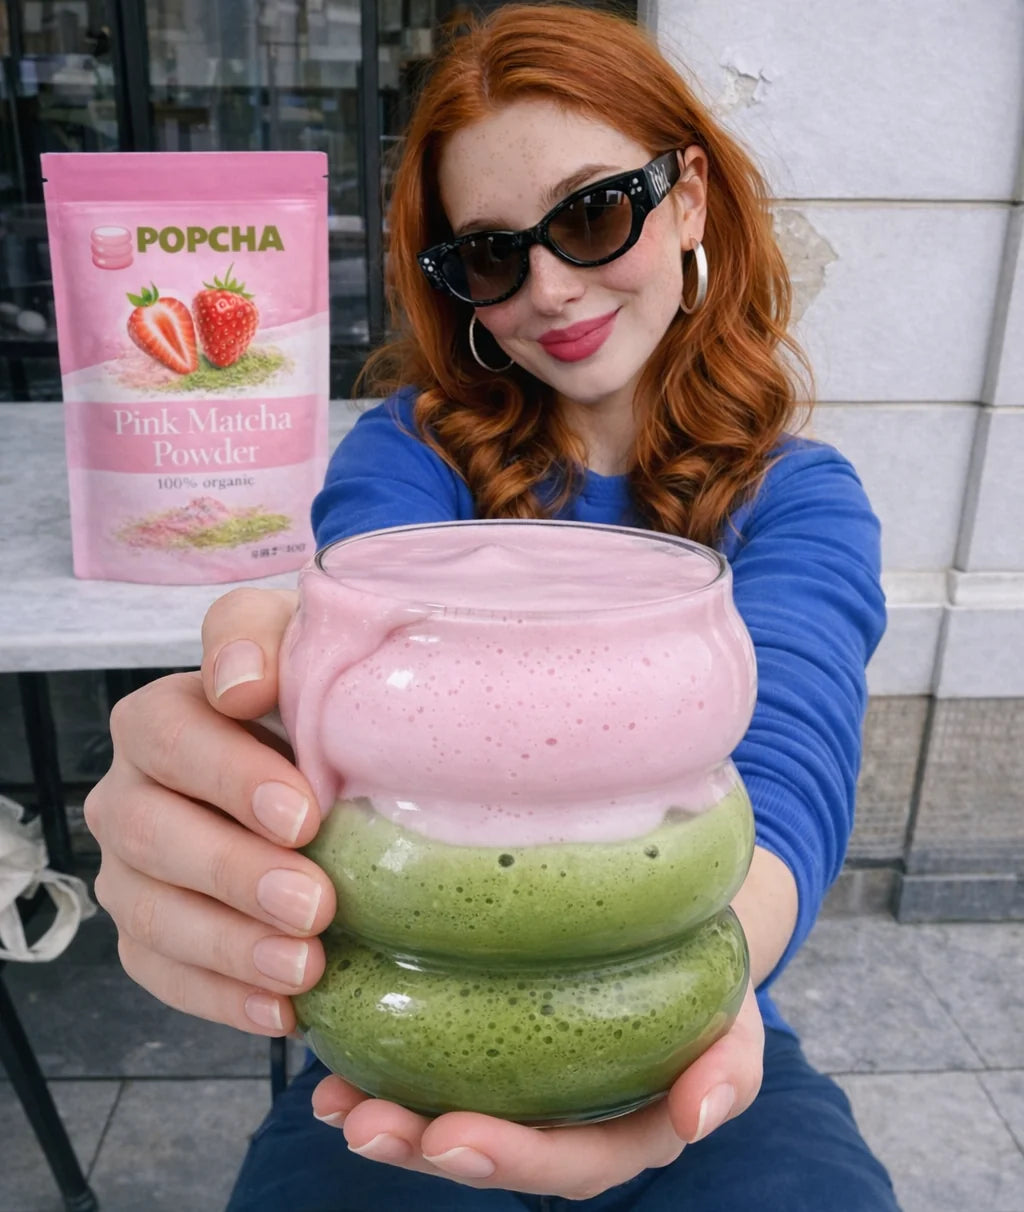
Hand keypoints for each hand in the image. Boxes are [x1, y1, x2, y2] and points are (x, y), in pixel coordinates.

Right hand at [85, 588, 335, 1035]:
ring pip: (152, 914)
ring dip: (229, 946)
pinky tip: (283, 1009)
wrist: (325, 761)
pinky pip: (164, 975)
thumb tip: (240, 682)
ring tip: (306, 966)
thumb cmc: (315, 695)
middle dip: (234, 874)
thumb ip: (262, 637)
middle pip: (152, 835)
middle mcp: (133, 791)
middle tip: (316, 904)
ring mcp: (134, 868)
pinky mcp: (151, 932)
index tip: (303, 815)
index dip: (228, 777)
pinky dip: (223, 997)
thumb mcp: (300, 641)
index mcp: (163, 716)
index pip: (168, 737)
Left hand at [309, 981, 763, 1199]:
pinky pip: (436, 1064)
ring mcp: (526, 1085)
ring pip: (450, 1115)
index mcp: (624, 1132)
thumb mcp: (736, 1028)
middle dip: (422, 1147)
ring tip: (330, 1099)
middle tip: (363, 1123)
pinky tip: (336, 1054)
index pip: (567, 1163)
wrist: (691, 935)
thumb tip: (701, 1116)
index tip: (451, 1137)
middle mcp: (566, 1121)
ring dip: (389, 1114)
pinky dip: (384, 1064)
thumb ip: (728, 1073)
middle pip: (491, 1150)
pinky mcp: (493, 1044)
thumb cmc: (712, 988)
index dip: (509, 1157)